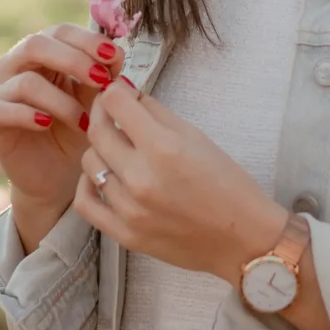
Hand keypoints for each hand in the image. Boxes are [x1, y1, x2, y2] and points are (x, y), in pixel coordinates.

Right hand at [0, 22, 120, 250]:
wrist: (58, 174)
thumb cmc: (76, 130)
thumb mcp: (94, 101)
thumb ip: (101, 76)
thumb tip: (115, 56)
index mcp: (43, 52)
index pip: (60, 32)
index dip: (88, 40)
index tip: (116, 57)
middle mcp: (15, 64)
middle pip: (37, 44)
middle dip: (74, 60)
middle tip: (102, 81)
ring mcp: (0, 89)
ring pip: (26, 81)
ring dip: (61, 101)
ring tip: (85, 122)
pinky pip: (2, 109)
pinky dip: (28, 115)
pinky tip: (47, 124)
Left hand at [71, 75, 284, 282]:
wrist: (243, 238)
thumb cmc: (228, 185)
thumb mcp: (196, 137)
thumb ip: (156, 113)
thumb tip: (127, 93)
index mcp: (164, 148)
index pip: (115, 103)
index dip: (114, 91)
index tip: (118, 92)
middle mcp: (141, 178)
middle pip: (97, 131)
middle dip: (101, 113)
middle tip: (111, 112)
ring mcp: (130, 209)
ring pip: (90, 164)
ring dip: (100, 149)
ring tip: (117, 148)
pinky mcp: (125, 234)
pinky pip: (86, 203)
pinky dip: (88, 185)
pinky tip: (102, 177)